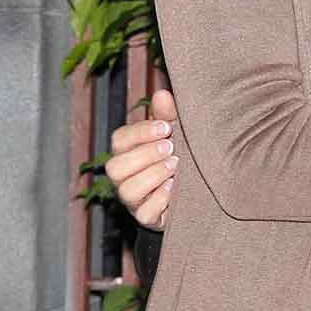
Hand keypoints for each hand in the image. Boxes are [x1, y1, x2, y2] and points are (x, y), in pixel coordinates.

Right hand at [104, 88, 178, 231]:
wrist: (195, 190)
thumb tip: (162, 93)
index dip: (140, 133)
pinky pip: (144, 213)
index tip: (166, 127)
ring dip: (152, 176)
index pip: (119, 140)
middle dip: (144, 155)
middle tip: (171, 148)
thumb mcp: (175, 133)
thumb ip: (168, 115)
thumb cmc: (178, 155)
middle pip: (115, 167)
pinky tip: (175, 188)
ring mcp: (134, 199)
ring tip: (175, 166)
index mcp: (128, 151)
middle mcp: (125, 176)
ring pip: (127, 191)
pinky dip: (159, 201)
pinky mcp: (148, 217)